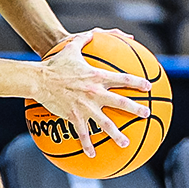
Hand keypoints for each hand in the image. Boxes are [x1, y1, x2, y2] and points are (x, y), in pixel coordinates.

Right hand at [33, 30, 152, 158]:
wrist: (40, 80)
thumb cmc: (55, 63)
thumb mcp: (71, 48)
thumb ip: (84, 40)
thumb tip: (92, 33)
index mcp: (98, 77)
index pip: (123, 79)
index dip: (137, 82)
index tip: (148, 87)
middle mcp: (95, 93)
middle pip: (121, 102)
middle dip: (136, 109)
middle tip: (147, 114)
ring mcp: (85, 107)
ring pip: (106, 123)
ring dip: (117, 134)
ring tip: (126, 143)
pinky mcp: (74, 116)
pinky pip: (83, 134)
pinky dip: (88, 145)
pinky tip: (92, 155)